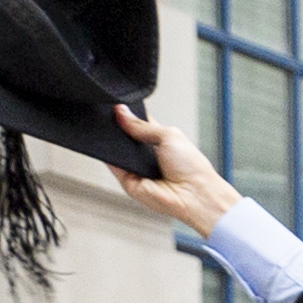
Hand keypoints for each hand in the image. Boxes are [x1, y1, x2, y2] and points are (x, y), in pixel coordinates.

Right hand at [109, 103, 242, 239]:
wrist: (194, 195)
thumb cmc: (192, 168)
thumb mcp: (169, 136)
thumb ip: (143, 125)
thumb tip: (122, 112)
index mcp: (161, 143)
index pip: (139, 126)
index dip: (129, 116)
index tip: (117, 107)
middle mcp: (148, 156)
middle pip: (125, 138)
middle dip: (118, 128)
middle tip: (111, 117)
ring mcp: (137, 170)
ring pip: (117, 152)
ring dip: (113, 141)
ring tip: (111, 131)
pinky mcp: (128, 182)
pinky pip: (113, 167)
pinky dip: (109, 156)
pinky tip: (108, 146)